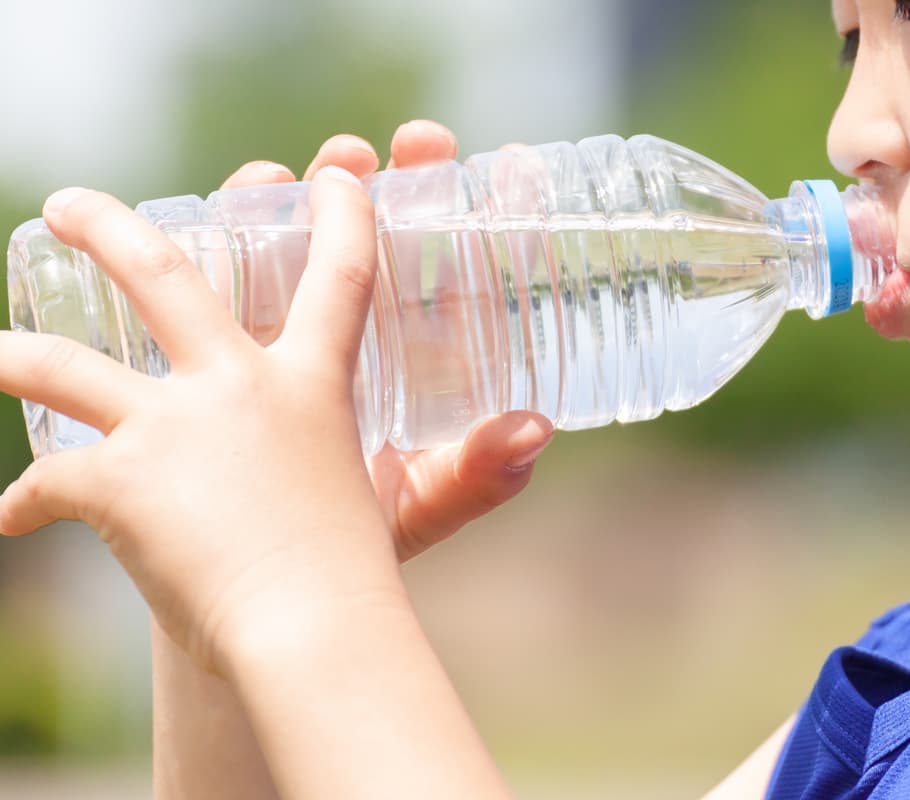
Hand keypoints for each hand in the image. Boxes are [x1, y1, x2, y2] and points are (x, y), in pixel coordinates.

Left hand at [0, 163, 458, 672]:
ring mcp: (172, 427)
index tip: (331, 166)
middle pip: (164, 276)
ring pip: (61, 365)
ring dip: (12, 353)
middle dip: (110, 228)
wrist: (304, 637)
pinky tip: (9, 518)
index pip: (339, 273)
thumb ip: (472, 473)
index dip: (342, 210)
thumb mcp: (410, 511)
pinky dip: (25, 501)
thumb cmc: (356, 574)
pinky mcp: (118, 481)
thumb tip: (539, 434)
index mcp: (312, 382)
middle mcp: (238, 386)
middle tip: (69, 204)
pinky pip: (50, 478)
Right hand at [221, 121, 554, 562]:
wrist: (246, 593)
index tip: (516, 166)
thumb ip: (470, 479)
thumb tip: (533, 430)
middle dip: (409, 182)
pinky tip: (246, 192)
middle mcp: (362, 338)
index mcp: (422, 370)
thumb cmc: (342, 558)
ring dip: (321, 189)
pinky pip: (233, 269)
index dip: (500, 220)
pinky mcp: (220, 340)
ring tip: (337, 160)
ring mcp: (293, 330)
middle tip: (420, 144)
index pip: (469, 282)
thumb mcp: (411, 513)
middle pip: (391, 241)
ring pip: (312, 239)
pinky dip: (240, 223)